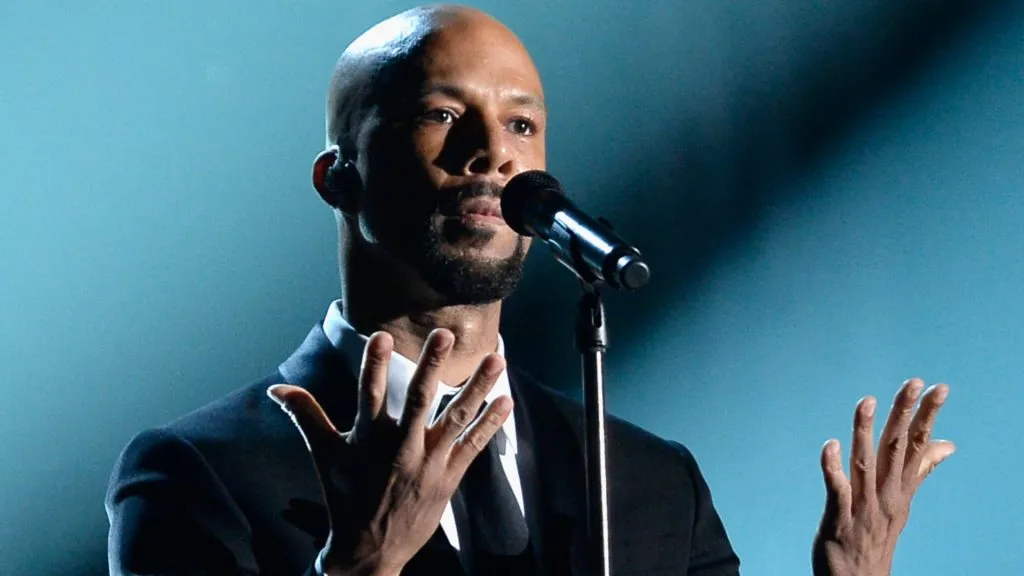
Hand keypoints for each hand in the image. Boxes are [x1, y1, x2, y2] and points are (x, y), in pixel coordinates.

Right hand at [267, 329, 511, 575]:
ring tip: (497, 358)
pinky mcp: (448, 479)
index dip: (375, 365)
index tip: (383, 337)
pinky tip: (506, 400)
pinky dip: (490, 424)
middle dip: (432, 366)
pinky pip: (473, 446)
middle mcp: (400, 449)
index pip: (370, 394)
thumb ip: (305, 415)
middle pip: (419, 401)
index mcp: (368, 439)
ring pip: (456, 419)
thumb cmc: (344, 495)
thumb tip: (276, 389)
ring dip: (478, 388)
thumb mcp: (324, 454)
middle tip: (444, 334)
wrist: (370, 550)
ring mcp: (428, 464)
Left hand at [812, 379, 955, 575]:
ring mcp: (864, 507)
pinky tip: (829, 445)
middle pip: (897, 448)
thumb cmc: (876, 536)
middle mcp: (887, 495)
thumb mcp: (903, 502)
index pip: (918, 445)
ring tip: (866, 401)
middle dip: (905, 414)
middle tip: (912, 382)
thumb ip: (921, 470)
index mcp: (901, 488)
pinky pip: (837, 491)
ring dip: (865, 432)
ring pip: (866, 463)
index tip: (938, 387)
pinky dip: (833, 468)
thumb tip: (946, 444)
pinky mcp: (840, 520)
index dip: (927, 415)